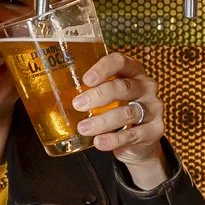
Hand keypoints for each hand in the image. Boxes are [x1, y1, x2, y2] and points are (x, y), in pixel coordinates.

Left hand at [73, 52, 168, 189]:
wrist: (139, 139)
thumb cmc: (117, 109)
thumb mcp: (107, 95)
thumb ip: (90, 90)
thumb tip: (50, 90)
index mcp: (132, 71)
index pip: (120, 61)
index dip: (103, 68)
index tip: (86, 80)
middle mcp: (145, 86)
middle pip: (123, 87)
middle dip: (98, 96)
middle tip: (78, 104)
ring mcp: (153, 108)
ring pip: (128, 113)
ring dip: (102, 121)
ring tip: (83, 128)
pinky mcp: (154, 130)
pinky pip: (133, 135)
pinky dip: (114, 140)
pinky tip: (99, 143)